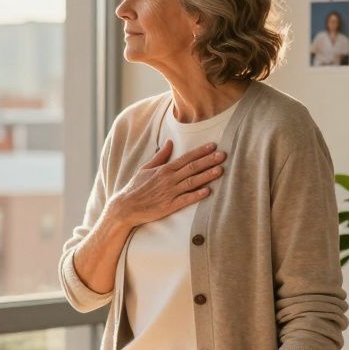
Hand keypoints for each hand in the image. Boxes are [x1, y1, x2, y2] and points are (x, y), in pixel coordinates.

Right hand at [108, 140, 225, 228]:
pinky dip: (196, 195)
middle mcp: (168, 179)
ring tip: (220, 170)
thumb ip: (160, 156)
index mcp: (164, 169)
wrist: (125, 207)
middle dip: (208, 160)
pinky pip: (185, 199)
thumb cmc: (135, 188)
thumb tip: (170, 142)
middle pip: (192, 167)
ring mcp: (169, 193)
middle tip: (223, 155)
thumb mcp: (145, 168)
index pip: (186, 157)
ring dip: (206, 175)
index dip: (200, 152)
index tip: (213, 146)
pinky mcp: (169, 206)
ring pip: (191, 182)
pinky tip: (208, 191)